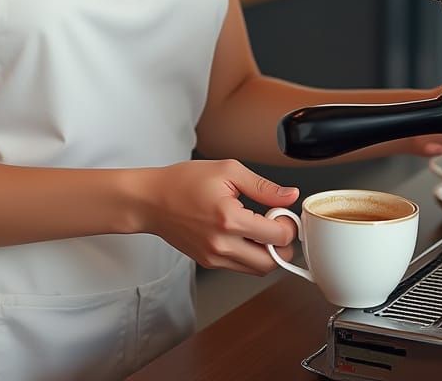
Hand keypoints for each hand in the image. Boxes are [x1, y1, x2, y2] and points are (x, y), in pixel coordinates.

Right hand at [136, 160, 299, 275]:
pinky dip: (249, 255)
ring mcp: (214, 257)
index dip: (287, 225)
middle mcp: (222, 244)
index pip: (278, 237)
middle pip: (273, 263)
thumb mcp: (227, 171)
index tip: (280, 212)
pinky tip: (241, 233)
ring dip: (267, 253)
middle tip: (273, 224)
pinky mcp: (208, 262)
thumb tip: (290, 195)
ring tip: (256, 228)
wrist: (151, 200)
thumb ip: (264, 187)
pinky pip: (240, 268)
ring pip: (258, 270)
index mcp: (229, 218)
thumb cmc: (183, 181)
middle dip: (282, 245)